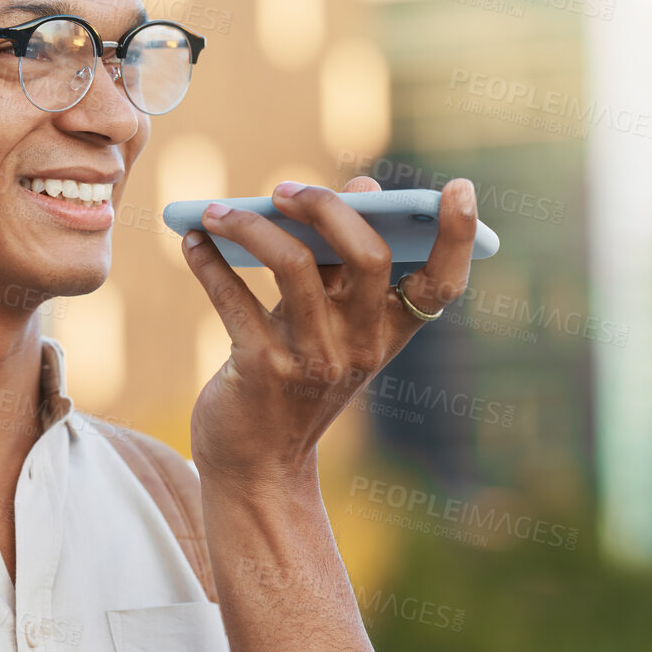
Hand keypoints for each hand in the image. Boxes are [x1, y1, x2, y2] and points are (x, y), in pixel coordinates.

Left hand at [180, 175, 477, 487]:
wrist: (256, 464)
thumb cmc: (294, 382)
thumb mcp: (331, 328)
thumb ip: (345, 264)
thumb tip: (360, 187)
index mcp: (391, 333)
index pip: (442, 285)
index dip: (457, 236)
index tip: (459, 187)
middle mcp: (362, 346)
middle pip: (368, 258)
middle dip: (328, 207)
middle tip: (285, 189)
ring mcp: (314, 359)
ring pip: (293, 265)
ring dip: (250, 226)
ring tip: (216, 211)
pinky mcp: (262, 368)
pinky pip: (233, 297)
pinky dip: (207, 262)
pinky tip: (192, 242)